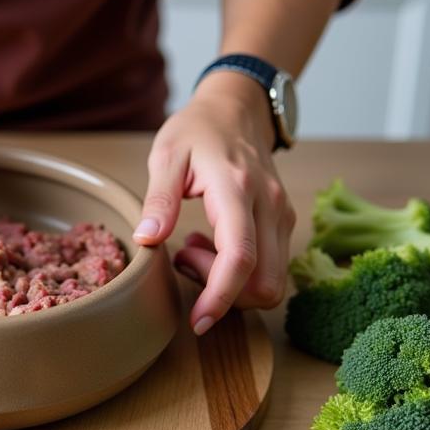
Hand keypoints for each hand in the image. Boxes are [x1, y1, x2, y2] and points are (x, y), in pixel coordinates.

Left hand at [133, 70, 296, 333]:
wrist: (237, 108)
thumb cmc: (197, 129)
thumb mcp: (166, 156)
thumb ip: (158, 200)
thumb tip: (147, 241)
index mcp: (238, 189)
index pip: (240, 258)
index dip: (220, 297)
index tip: (197, 320)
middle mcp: (270, 206)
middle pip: (265, 283)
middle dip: (224, 292)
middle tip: (184, 259)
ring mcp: (281, 216)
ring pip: (271, 281)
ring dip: (230, 283)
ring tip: (194, 249)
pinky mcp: (282, 224)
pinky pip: (269, 268)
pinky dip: (239, 272)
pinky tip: (210, 245)